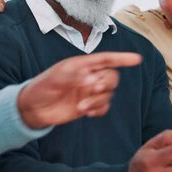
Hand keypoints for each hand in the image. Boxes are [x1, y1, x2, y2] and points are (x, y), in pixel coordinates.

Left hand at [18, 52, 142, 128]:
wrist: (33, 108)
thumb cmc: (41, 87)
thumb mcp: (54, 78)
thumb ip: (73, 75)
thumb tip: (90, 76)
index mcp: (82, 65)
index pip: (106, 59)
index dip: (122, 58)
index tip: (137, 59)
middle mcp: (88, 77)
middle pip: (111, 76)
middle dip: (106, 83)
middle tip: (92, 89)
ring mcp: (88, 92)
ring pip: (108, 93)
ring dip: (99, 100)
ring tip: (82, 107)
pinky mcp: (87, 106)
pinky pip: (103, 107)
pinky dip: (99, 110)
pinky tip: (86, 113)